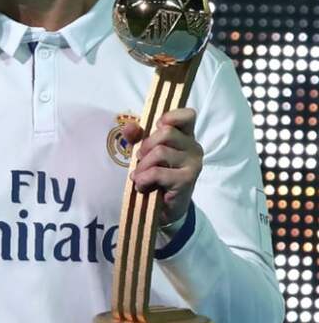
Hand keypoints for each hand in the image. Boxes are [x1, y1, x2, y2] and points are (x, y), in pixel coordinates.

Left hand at [122, 108, 202, 226]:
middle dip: (146, 146)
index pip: (187, 115)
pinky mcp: (187, 180)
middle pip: (166, 132)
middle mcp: (194, 147)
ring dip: (143, 166)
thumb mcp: (144, 152)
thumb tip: (129, 127)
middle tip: (140, 159)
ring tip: (140, 175)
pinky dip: (144, 179)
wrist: (164, 207)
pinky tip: (142, 185)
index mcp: (186, 136)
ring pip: (160, 152)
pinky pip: (158, 172)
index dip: (170, 116)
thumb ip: (137, 137)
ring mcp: (193, 163)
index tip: (156, 126)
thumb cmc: (155, 174)